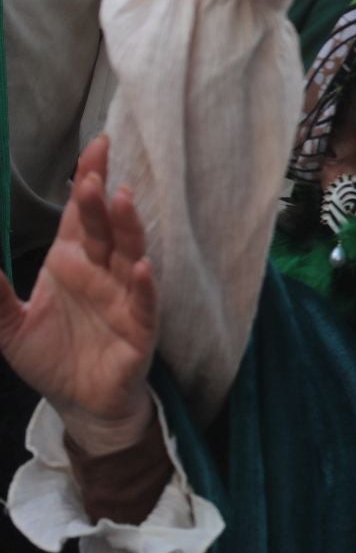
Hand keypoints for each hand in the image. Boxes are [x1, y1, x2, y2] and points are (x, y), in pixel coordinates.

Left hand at [0, 137, 158, 456]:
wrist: (81, 404)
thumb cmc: (52, 359)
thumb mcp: (9, 326)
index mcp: (72, 263)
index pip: (82, 214)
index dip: (88, 180)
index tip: (95, 147)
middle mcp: (102, 273)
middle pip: (106, 227)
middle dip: (101, 198)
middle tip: (96, 172)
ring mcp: (124, 297)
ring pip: (130, 254)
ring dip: (129, 228)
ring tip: (123, 200)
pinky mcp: (139, 328)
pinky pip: (145, 302)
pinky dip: (145, 284)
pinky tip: (143, 267)